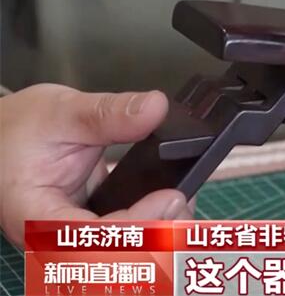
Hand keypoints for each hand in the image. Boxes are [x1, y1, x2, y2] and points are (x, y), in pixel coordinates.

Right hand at [0, 84, 191, 246]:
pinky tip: (173, 202)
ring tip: (184, 202)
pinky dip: (153, 221)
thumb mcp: (60, 112)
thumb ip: (107, 113)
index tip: (170, 198)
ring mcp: (76, 237)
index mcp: (35, 218)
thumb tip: (153, 108)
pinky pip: (127, 236)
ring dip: (160, 233)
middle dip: (157, 237)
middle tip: (186, 203)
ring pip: (124, 253)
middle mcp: (56, 238)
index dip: (136, 226)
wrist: (3, 136)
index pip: (91, 239)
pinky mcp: (93, 227)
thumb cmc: (17, 130)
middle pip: (113, 257)